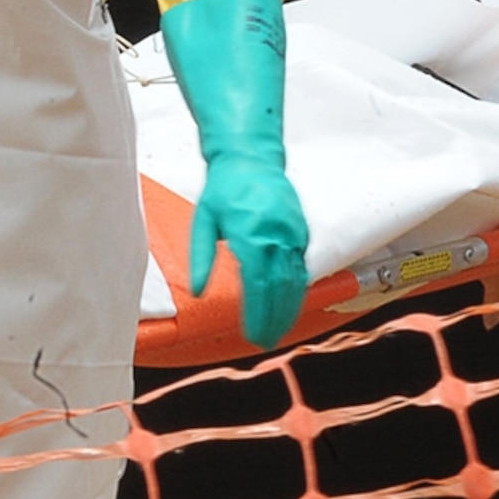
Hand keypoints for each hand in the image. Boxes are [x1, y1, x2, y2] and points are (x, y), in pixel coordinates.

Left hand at [188, 154, 309, 349]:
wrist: (251, 157)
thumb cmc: (225, 187)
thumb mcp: (203, 220)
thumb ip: (202, 258)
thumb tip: (197, 291)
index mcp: (251, 233)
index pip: (257, 284)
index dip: (257, 314)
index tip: (253, 335)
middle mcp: (276, 234)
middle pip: (280, 287)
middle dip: (274, 318)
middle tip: (266, 341)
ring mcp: (293, 231)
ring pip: (296, 279)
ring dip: (288, 308)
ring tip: (278, 330)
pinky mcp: (301, 229)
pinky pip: (301, 264)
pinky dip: (297, 287)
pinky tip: (290, 303)